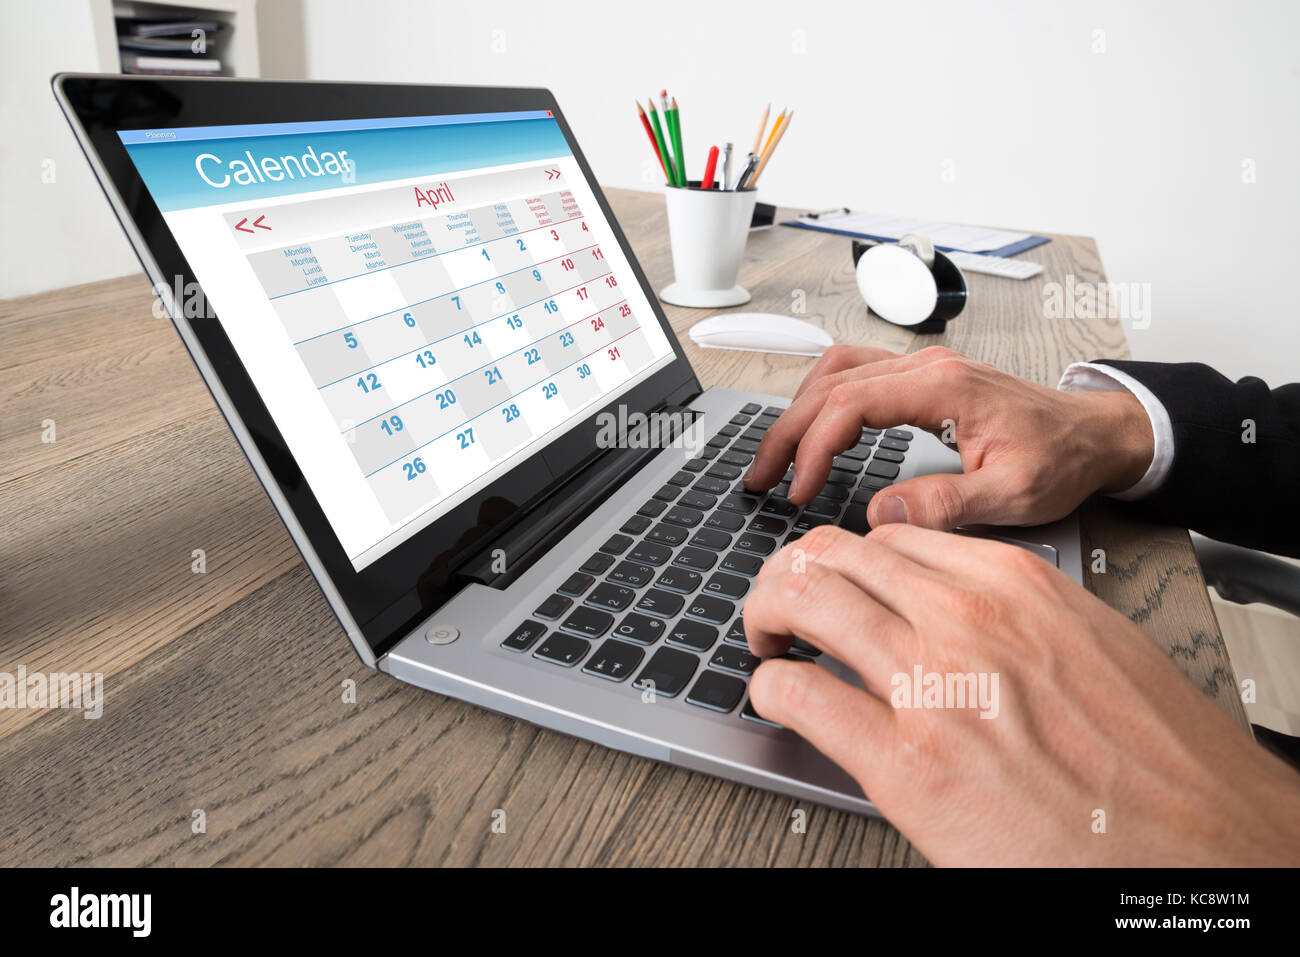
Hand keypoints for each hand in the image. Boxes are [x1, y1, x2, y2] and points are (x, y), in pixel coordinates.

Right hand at [743, 345, 1154, 529]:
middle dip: (787, 430)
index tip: (800, 490)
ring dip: (798, 411)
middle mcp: (927, 368)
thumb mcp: (1016, 494)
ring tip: (775, 457)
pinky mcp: (922, 381)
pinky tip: (812, 431)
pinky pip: (855, 374)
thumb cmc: (1063, 459)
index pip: (850, 404)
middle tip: (760, 476)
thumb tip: (882, 514)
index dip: (813, 447)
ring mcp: (923, 369)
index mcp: (944, 388)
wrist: (1096, 435)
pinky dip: (821, 401)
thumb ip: (949, 503)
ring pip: (836, 372)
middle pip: (830, 383)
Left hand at [743, 524, 1299, 865]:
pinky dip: (771, 688)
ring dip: (766, 614)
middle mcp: (968, 620)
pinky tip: (783, 700)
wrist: (1205, 848)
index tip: (829, 579)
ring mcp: (933, 685)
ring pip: (802, 599)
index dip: (841, 558)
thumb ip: (1009, 617)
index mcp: (1014, 586)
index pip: (887, 537)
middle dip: (789, 573)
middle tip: (779, 605)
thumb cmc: (1156, 760)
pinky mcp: (904, 763)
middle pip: (832, 554)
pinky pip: (798, 693)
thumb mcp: (1086, 646)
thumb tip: (944, 609)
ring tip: (767, 640)